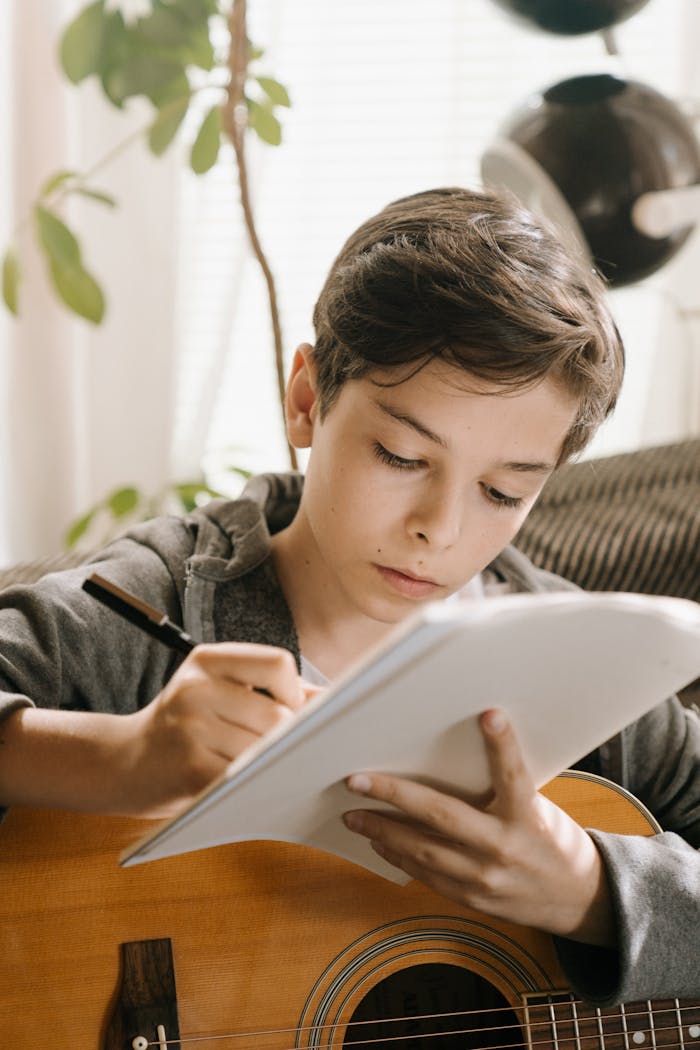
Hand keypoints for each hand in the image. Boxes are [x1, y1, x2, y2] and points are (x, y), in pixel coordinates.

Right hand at [0, 643, 317, 818]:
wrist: (123, 764)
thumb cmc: (185, 727)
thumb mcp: (219, 691)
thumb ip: (272, 690)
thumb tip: (332, 700)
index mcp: (207, 659)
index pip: (277, 663)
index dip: (294, 691)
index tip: (288, 712)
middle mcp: (195, 686)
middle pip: (277, 713)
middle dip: (287, 737)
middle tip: (278, 750)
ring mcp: (189, 726)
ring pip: (265, 748)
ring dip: (271, 763)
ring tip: (259, 767)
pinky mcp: (188, 767)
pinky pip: (245, 776)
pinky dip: (254, 784)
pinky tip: (246, 785)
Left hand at [343, 709, 614, 945]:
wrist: (576, 900)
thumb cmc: (551, 840)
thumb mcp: (538, 807)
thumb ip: (502, 788)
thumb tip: (450, 754)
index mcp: (527, 817)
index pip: (513, 775)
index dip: (502, 745)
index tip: (489, 714)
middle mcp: (503, 847)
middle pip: (442, 816)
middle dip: (394, 795)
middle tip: (357, 780)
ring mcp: (484, 877)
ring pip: (422, 850)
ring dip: (382, 830)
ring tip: (354, 814)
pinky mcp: (471, 898)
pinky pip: (426, 874)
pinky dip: (399, 855)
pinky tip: (379, 841)